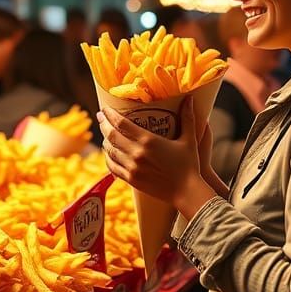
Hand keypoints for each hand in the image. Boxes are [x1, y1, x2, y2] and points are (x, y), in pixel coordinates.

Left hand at [99, 96, 213, 219]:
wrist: (186, 192)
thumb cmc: (189, 165)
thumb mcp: (189, 139)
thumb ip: (188, 118)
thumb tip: (190, 98)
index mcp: (148, 140)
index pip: (121, 123)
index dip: (110, 114)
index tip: (104, 108)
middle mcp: (136, 153)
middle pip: (112, 135)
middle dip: (104, 124)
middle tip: (100, 116)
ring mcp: (132, 168)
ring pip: (110, 151)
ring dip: (105, 140)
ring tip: (105, 133)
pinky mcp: (131, 180)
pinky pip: (112, 167)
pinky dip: (107, 158)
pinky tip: (108, 153)